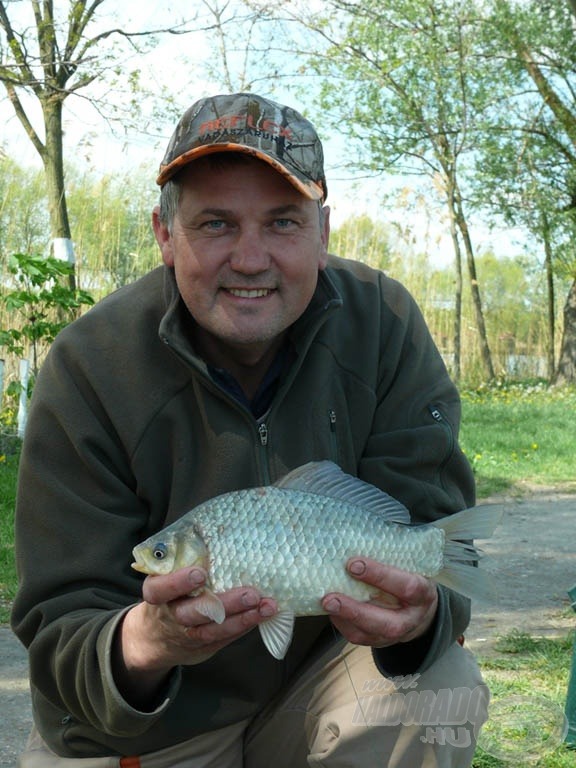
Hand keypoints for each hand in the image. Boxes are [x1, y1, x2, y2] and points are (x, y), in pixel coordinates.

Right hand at [115, 567, 276, 707]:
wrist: (156, 638)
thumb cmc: (169, 595)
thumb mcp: (166, 578)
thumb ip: (182, 561)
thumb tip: (211, 530)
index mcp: (157, 594)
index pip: (160, 589)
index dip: (178, 582)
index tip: (200, 573)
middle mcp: (171, 616)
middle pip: (194, 613)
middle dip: (226, 604)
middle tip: (251, 594)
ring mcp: (188, 635)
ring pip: (214, 629)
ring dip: (244, 618)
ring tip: (267, 606)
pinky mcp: (204, 647)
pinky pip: (226, 637)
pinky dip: (245, 625)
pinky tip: (263, 615)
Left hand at [321, 558, 437, 647]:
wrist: (419, 611)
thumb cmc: (409, 578)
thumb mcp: (409, 566)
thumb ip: (390, 557)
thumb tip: (354, 539)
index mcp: (423, 594)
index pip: (406, 587)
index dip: (380, 576)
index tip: (353, 564)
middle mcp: (411, 619)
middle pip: (387, 623)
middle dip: (356, 610)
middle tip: (330, 598)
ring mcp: (396, 635)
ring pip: (370, 634)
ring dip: (345, 618)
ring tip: (326, 603)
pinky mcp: (380, 642)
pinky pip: (359, 637)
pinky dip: (342, 623)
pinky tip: (332, 610)